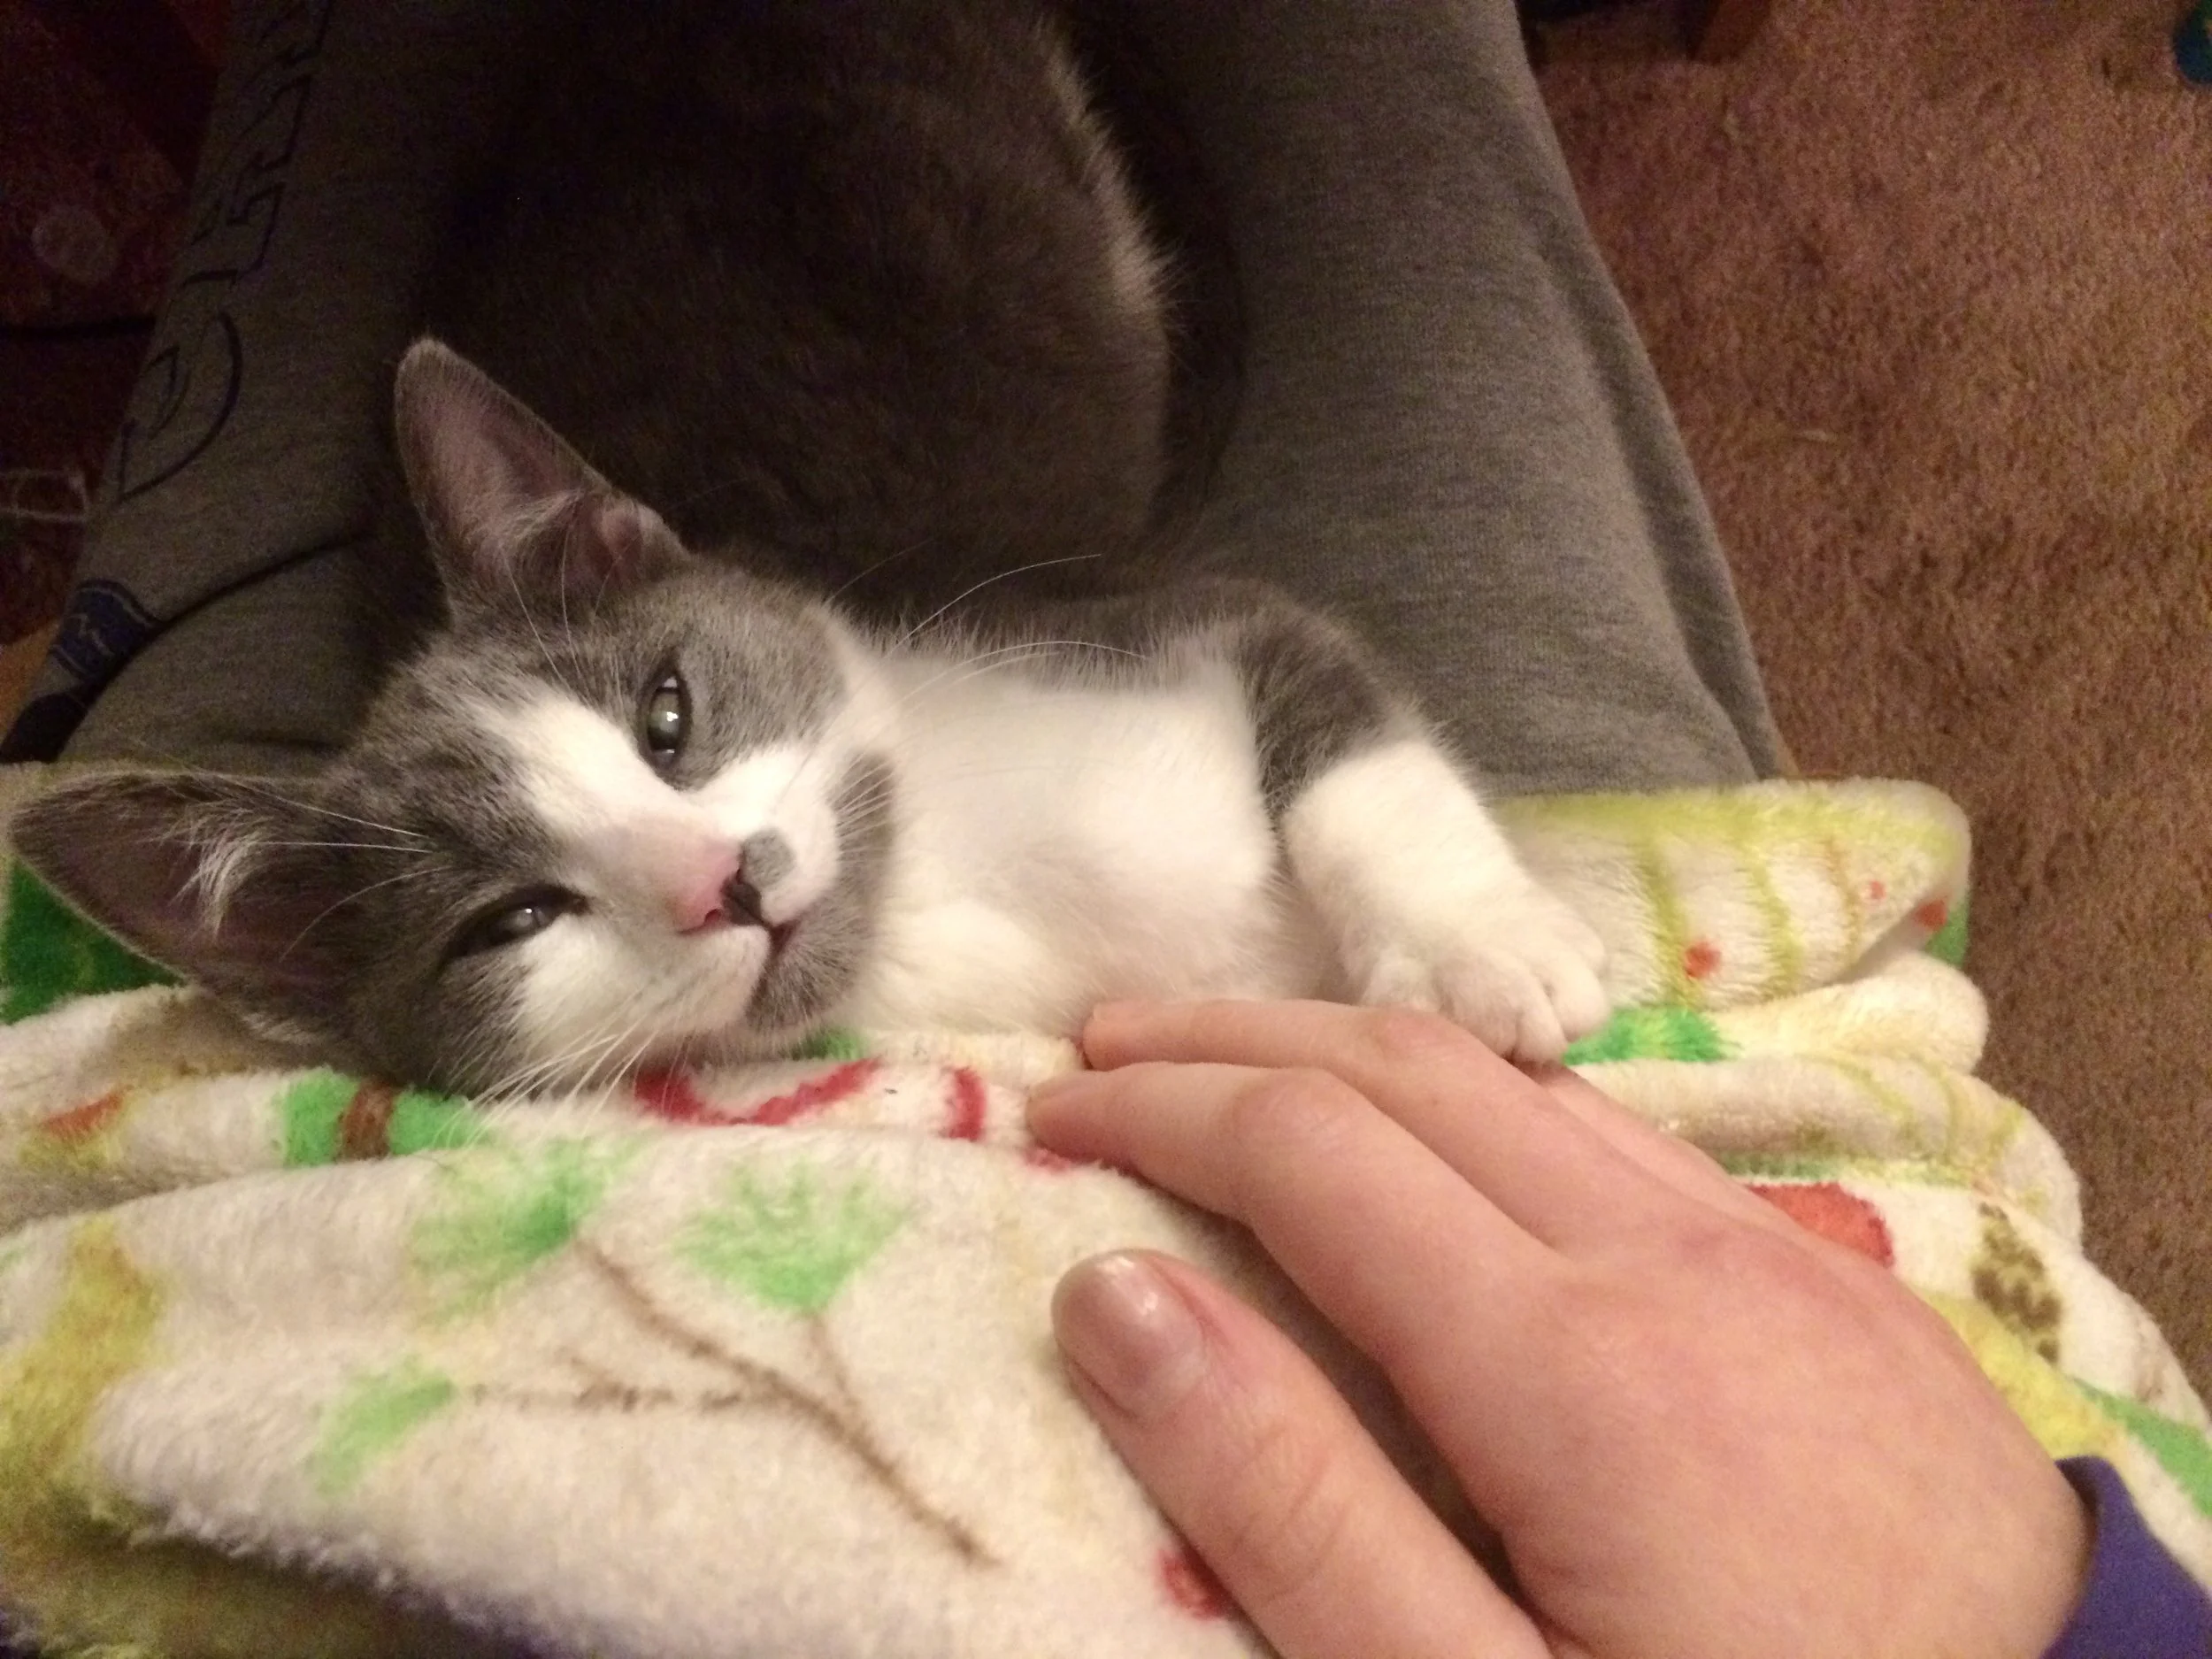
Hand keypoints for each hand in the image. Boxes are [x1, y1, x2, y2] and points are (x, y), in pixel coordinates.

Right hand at [1028, 1000, 2087, 1658]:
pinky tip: (1462, 1144)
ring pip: (1528, 1082)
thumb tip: (1116, 1296)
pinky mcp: (1841, 1293)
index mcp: (1565, 1356)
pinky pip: (1630, 1137)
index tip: (1044, 1119)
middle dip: (1238, 1039)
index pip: (1310, 1147)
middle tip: (1107, 1049)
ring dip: (1362, 1054)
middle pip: (1411, 1067)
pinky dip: (1494, 1101)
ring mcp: (1772, 1258)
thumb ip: (1290, 1504)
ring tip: (1249, 1069)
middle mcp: (1668, 1255)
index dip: (1159, 1110)